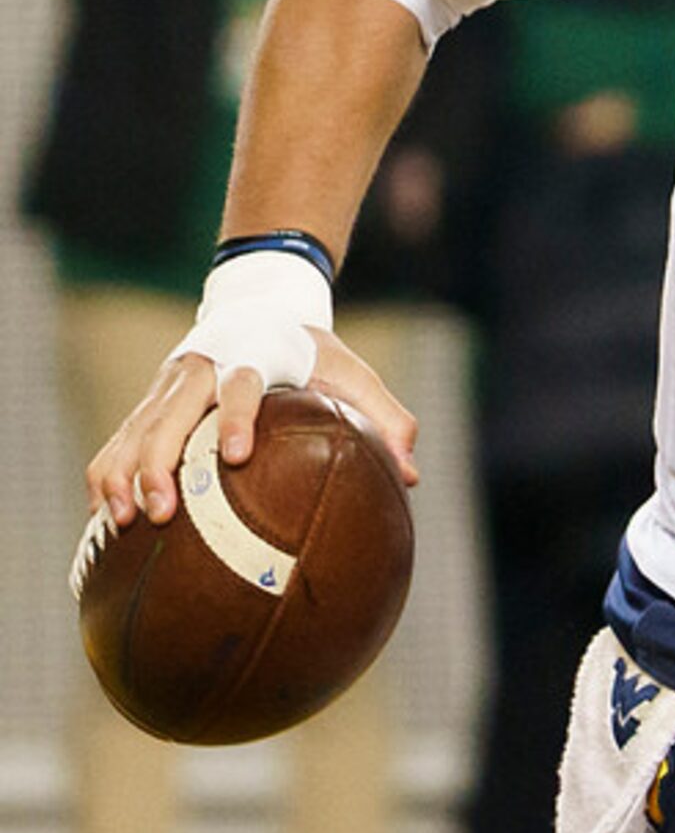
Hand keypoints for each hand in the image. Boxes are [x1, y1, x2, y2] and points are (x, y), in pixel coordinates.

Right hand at [85, 327, 418, 528]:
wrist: (261, 308)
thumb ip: (385, 417)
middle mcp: (200, 369)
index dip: (236, 417)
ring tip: (122, 524)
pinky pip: (116, 444)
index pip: (239, 384)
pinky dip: (106, 479)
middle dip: (159, 463)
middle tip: (162, 513)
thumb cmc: (315, 354)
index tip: (238, 456)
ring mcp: (166, 388)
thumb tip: (410, 473)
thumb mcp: (353, 374)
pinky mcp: (146, 407)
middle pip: (168, 414)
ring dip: (122, 476)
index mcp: (251, 355)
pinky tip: (106, 522)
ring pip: (131, 432)